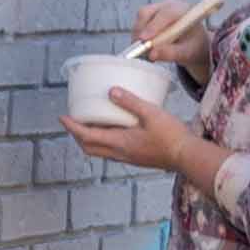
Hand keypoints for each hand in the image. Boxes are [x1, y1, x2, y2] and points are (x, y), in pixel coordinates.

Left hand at [68, 96, 214, 181]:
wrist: (187, 156)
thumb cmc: (172, 136)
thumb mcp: (151, 113)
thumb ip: (130, 102)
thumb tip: (111, 91)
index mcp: (119, 143)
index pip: (87, 136)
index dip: (72, 127)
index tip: (63, 117)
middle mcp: (120, 153)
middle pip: (89, 147)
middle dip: (77, 135)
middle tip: (73, 120)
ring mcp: (128, 158)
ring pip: (100, 151)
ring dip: (90, 139)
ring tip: (89, 122)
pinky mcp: (136, 158)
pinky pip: (112, 151)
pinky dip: (104, 141)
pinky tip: (113, 128)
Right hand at [130, 0, 221, 67]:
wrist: (193, 43)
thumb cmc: (193, 46)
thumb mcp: (186, 52)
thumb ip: (171, 53)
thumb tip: (152, 54)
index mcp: (184, 10)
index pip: (167, 13)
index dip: (154, 26)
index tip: (144, 39)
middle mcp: (169, 5)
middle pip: (147, 11)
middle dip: (140, 31)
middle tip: (139, 49)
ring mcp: (157, 8)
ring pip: (140, 17)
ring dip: (138, 35)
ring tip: (144, 52)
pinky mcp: (148, 14)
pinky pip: (138, 23)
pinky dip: (137, 36)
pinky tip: (144, 48)